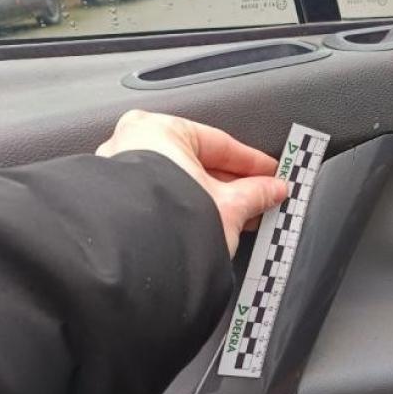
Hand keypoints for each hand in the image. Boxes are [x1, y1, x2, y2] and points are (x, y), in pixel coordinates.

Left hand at [96, 111, 286, 256]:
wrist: (134, 263)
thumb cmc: (166, 223)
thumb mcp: (229, 206)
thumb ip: (256, 194)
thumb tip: (272, 190)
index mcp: (158, 130)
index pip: (220, 143)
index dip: (252, 162)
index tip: (271, 174)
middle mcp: (133, 145)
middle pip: (200, 162)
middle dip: (234, 183)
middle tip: (261, 197)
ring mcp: (122, 175)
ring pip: (182, 182)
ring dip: (214, 198)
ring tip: (241, 215)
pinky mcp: (120, 204)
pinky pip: (165, 197)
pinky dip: (190, 207)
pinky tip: (211, 222)